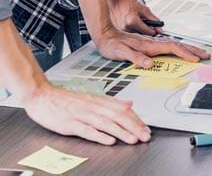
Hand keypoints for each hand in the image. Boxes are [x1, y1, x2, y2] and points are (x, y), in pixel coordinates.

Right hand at [24, 84, 150, 144]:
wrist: (42, 95)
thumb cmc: (65, 99)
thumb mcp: (91, 98)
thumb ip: (111, 102)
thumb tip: (130, 103)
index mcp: (99, 101)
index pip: (122, 110)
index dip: (136, 119)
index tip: (146, 128)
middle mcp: (93, 107)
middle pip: (117, 116)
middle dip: (134, 127)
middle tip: (145, 136)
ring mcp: (82, 115)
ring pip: (105, 123)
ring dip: (121, 132)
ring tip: (133, 139)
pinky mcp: (70, 124)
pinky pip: (87, 130)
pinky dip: (99, 135)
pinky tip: (109, 140)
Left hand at [94, 26, 209, 66]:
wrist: (105, 34)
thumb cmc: (112, 45)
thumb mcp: (121, 52)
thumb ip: (135, 57)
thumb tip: (148, 63)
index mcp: (149, 45)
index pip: (172, 48)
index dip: (184, 54)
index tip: (195, 59)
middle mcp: (153, 42)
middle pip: (178, 44)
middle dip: (193, 50)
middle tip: (206, 55)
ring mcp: (153, 43)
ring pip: (175, 44)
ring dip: (188, 49)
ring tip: (199, 54)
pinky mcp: (151, 44)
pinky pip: (170, 46)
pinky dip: (180, 48)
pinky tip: (182, 51)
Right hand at [109, 0, 160, 35]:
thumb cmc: (129, 2)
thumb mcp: (144, 9)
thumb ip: (154, 20)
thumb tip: (161, 30)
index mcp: (133, 21)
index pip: (149, 33)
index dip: (154, 30)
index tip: (155, 28)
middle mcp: (125, 28)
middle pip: (143, 36)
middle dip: (147, 31)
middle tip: (145, 22)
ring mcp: (120, 31)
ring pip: (136, 36)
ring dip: (139, 31)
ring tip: (137, 21)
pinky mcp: (117, 32)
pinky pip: (129, 35)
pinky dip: (133, 31)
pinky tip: (131, 23)